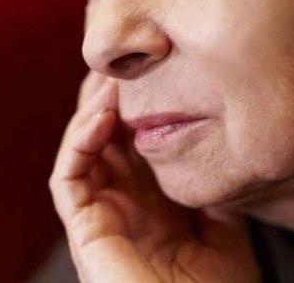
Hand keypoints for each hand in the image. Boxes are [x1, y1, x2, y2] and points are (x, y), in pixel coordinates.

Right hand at [49, 70, 260, 282]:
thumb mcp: (225, 225)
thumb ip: (212, 187)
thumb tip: (216, 147)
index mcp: (151, 199)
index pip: (133, 141)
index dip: (137, 105)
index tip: (154, 71)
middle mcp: (122, 201)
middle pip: (104, 137)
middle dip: (110, 98)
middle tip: (126, 64)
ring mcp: (101, 214)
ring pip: (81, 149)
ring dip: (92, 110)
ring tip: (112, 80)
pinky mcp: (85, 229)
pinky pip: (68, 178)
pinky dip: (78, 141)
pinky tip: (101, 115)